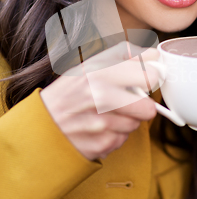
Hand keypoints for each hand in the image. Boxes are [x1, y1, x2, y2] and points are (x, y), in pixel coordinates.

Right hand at [40, 42, 160, 159]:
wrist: (39, 126)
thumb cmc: (67, 92)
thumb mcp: (89, 65)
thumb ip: (123, 56)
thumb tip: (154, 54)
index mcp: (99, 72)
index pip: (150, 76)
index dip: (151, 80)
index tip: (144, 81)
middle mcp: (100, 97)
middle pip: (148, 108)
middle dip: (142, 106)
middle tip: (128, 102)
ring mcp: (100, 124)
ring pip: (136, 125)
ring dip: (126, 122)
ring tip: (106, 115)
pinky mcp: (100, 144)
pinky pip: (122, 140)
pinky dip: (114, 136)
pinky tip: (98, 129)